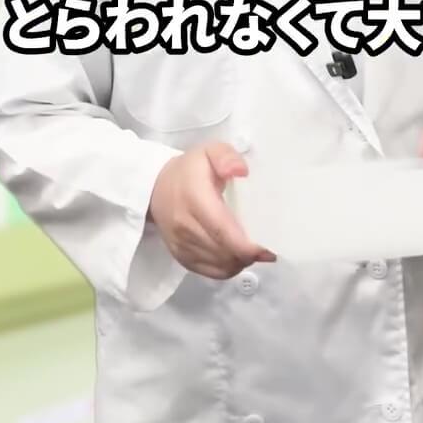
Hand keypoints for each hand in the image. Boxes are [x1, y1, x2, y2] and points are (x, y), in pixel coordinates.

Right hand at [148, 141, 276, 279]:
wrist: (156, 187)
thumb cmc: (190, 169)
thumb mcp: (209, 151)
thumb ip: (226, 157)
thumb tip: (242, 171)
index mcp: (195, 198)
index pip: (220, 228)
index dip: (244, 245)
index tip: (266, 249)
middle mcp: (185, 225)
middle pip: (220, 251)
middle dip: (247, 256)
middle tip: (266, 252)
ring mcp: (180, 243)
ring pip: (215, 264)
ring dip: (238, 263)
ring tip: (254, 255)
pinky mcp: (179, 255)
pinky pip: (206, 271)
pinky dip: (225, 270)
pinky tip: (237, 261)